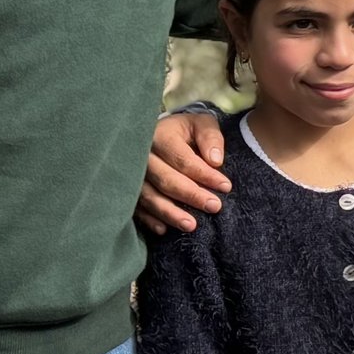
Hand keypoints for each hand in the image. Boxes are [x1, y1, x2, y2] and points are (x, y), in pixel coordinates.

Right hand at [138, 111, 228, 233]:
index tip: (225, 186)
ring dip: (170, 213)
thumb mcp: (201, 123)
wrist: (160, 133)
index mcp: (160, 136)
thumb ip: (210, 137)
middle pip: (166, 180)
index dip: (204, 175)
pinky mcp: (128, 189)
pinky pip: (136, 207)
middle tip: (214, 207)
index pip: (183, 160)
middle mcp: (142, 156)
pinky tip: (164, 230)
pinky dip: (149, 219)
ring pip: (149, 197)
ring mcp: (132, 175)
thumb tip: (216, 160)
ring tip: (191, 225)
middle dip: (191, 195)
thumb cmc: (185, 130)